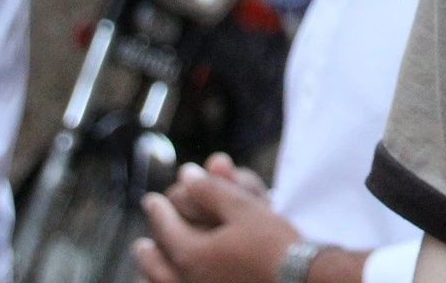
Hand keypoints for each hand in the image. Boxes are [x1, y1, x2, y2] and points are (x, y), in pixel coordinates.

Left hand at [133, 166, 296, 282]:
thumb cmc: (275, 244)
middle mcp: (187, 282)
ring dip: (154, 273)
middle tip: (143, 242)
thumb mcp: (244, 208)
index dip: (157, 210)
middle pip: (155, 266)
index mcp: (190, 255)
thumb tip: (186, 174)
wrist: (302, 281)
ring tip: (154, 265)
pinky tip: (174, 280)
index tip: (150, 200)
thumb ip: (211, 190)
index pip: (164, 227)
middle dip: (148, 251)